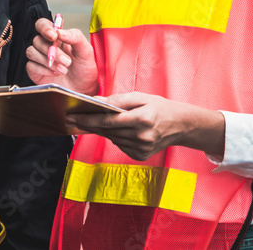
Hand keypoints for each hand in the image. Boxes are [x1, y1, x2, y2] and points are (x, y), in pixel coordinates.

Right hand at [25, 17, 98, 94]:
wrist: (83, 89)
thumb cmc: (84, 69)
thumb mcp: (86, 51)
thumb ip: (76, 37)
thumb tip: (61, 31)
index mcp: (58, 37)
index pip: (43, 25)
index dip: (44, 28)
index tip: (53, 36)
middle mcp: (46, 45)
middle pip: (37, 39)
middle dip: (52, 51)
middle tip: (67, 61)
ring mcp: (39, 58)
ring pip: (31, 51)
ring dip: (48, 61)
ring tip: (63, 70)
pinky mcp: (34, 70)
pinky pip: (30, 65)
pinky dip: (43, 70)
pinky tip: (54, 74)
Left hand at [65, 92, 225, 161]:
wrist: (181, 125)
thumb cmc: (159, 107)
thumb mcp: (140, 97)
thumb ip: (118, 100)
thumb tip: (96, 101)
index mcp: (143, 119)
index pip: (108, 120)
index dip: (88, 118)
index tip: (73, 115)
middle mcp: (142, 136)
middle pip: (107, 131)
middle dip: (88, 124)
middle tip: (71, 118)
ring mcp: (142, 149)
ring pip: (112, 138)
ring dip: (98, 130)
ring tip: (84, 122)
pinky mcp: (141, 156)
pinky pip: (120, 145)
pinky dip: (113, 137)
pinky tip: (107, 130)